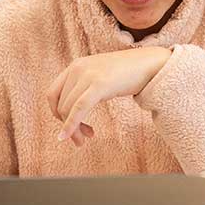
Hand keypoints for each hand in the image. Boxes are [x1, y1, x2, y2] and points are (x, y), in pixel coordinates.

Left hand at [46, 47, 171, 145]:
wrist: (151, 64)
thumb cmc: (129, 74)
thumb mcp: (101, 77)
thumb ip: (86, 87)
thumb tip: (75, 111)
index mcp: (76, 66)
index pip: (52, 94)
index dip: (57, 115)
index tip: (70, 126)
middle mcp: (77, 68)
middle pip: (59, 105)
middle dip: (68, 125)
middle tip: (81, 139)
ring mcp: (87, 75)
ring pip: (67, 109)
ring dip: (74, 129)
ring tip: (86, 139)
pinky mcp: (99, 84)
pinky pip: (78, 109)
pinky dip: (71, 125)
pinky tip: (68, 137)